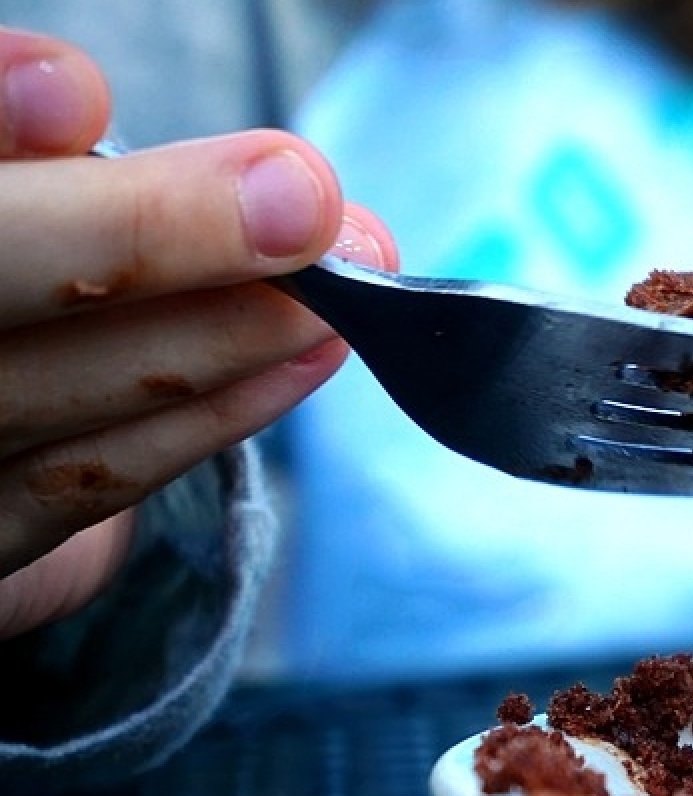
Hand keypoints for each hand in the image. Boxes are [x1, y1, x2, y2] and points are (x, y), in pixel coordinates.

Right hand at [0, 28, 397, 638]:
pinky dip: (204, 418)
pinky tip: (296, 362)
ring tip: (334, 283)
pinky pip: (82, 482)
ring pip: (44, 392)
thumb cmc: (13, 267)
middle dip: (139, 236)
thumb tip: (109, 119)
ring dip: (216, 334)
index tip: (77, 90)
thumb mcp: (11, 192)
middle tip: (301, 200)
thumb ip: (27, 153)